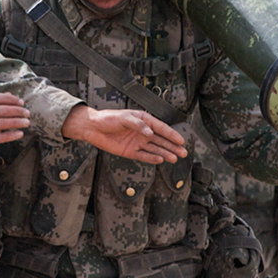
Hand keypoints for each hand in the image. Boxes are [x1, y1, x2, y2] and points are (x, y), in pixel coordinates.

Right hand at [0, 92, 29, 169]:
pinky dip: (11, 135)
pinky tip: (19, 134)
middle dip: (17, 111)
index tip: (21, 102)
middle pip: (1, 110)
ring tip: (27, 122)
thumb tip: (10, 95)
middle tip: (27, 112)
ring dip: (17, 122)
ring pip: (1, 123)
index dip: (11, 100)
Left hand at [61, 105, 187, 163]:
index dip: (171, 134)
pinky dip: (152, 158)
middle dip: (172, 146)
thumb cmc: (108, 118)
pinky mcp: (130, 151)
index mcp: (143, 120)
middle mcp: (143, 132)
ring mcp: (137, 142)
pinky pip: (144, 156)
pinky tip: (160, 160)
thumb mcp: (124, 118)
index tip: (181, 140)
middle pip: (161, 140)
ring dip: (165, 153)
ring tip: (175, 158)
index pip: (161, 128)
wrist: (93, 128)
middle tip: (184, 152)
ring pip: (155, 149)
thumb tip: (150, 134)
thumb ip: (138, 125)